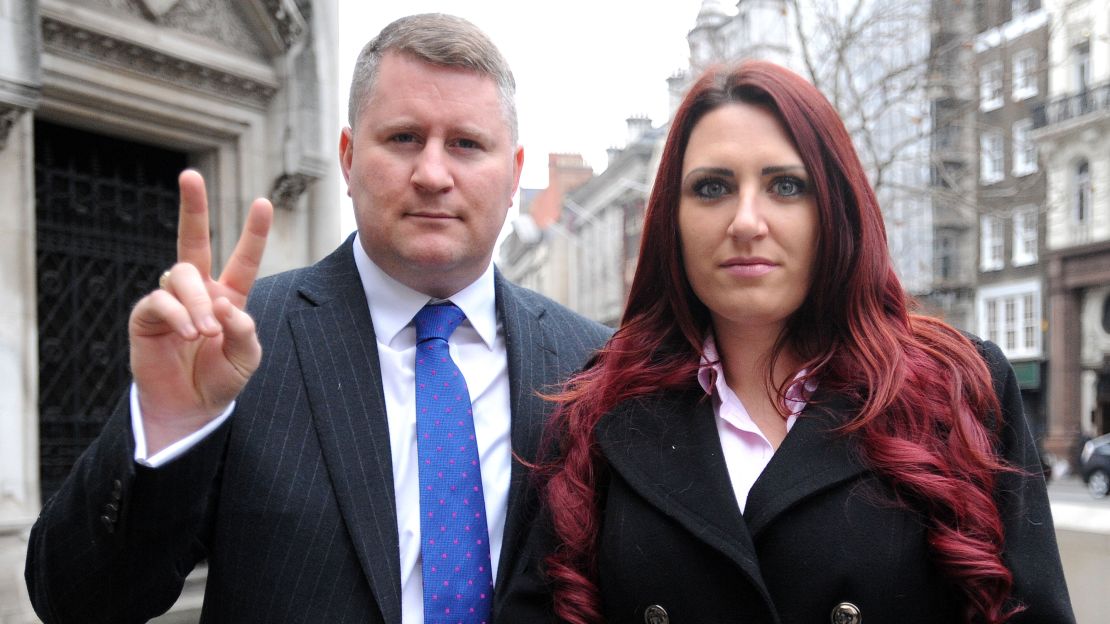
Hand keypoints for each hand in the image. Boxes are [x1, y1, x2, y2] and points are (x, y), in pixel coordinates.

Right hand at [129, 170, 272, 453]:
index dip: (253, 232)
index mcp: (229, 295)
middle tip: (189, 175)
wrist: (190, 407)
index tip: (263, 203)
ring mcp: (171, 299)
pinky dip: (177, 315)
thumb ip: (245, 332)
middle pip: (193, 239)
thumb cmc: (221, 379)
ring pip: (182, 275)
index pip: (243, 258)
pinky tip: (188, 332)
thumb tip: (227, 306)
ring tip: (205, 334)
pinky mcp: (147, 314)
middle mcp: (199, 289)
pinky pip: (160, 300)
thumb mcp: (247, 358)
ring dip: (196, 302)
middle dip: (192, 206)